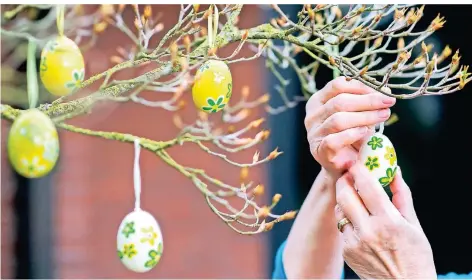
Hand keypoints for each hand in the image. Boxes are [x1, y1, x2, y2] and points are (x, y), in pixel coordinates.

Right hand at [305, 77, 395, 177]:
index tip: (382, 91)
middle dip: (367, 101)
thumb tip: (385, 92)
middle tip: (388, 102)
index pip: (337, 86)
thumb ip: (366, 103)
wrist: (345, 166)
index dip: (360, 86)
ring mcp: (314, 134)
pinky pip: (334, 140)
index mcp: (318, 101)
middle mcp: (312, 116)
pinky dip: (352, 135)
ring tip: (383, 115)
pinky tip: (365, 132)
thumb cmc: (352, 137)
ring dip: (365, 116)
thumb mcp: (358, 115)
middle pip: (339, 102)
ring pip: (338, 120)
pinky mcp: (320, 151)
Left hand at [335, 164, 435, 278]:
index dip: (359, 171)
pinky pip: (341, 226)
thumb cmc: (415, 255)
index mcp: (388, 221)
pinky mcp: (346, 250)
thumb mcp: (413, 224)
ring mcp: (354, 242)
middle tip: (349, 175)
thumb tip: (394, 171)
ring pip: (339, 209)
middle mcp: (368, 231)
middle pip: (344, 195)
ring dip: (344, 199)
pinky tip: (358, 220)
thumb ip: (401, 195)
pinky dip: (347, 218)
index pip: (366, 187)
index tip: (357, 163)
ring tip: (354, 197)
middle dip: (344, 181)